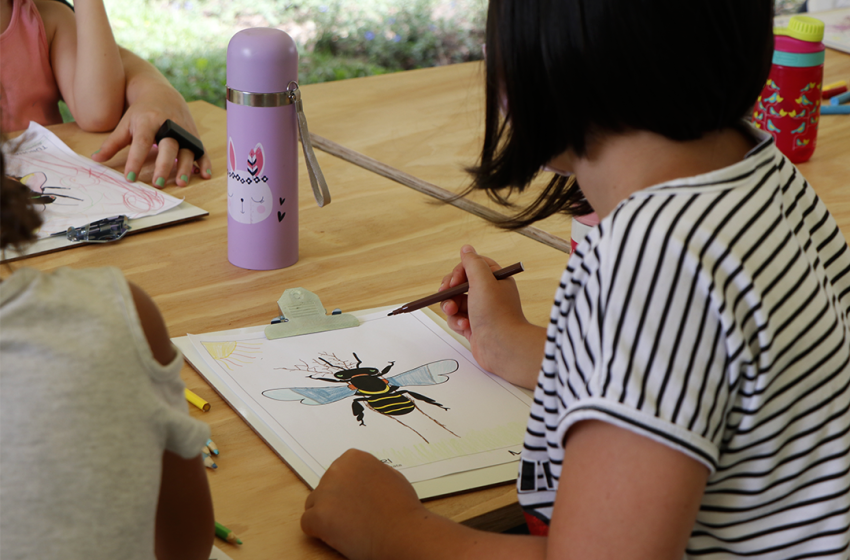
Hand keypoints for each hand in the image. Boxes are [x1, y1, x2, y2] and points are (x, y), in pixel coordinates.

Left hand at [91, 85, 211, 187]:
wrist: (161, 93)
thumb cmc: (141, 112)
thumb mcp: (125, 124)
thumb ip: (112, 143)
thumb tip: (95, 159)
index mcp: (148, 121)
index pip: (142, 142)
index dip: (136, 160)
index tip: (130, 177)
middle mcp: (169, 125)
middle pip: (168, 146)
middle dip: (163, 165)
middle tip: (157, 183)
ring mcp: (184, 130)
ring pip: (186, 150)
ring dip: (184, 167)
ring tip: (180, 182)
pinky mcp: (194, 135)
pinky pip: (201, 150)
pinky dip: (203, 162)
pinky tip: (203, 174)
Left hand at [302, 449, 425, 559]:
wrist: (401, 532)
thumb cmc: (402, 508)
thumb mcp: (391, 476)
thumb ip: (370, 473)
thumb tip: (361, 479)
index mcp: (353, 458)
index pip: (337, 473)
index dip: (346, 490)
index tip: (356, 500)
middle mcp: (335, 470)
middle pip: (324, 488)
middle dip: (335, 502)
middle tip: (354, 516)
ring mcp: (325, 492)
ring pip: (313, 504)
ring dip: (326, 516)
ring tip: (349, 527)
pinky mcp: (318, 515)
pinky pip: (307, 523)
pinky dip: (319, 531)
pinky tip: (339, 535)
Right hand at [439, 245, 544, 387]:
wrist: (502, 347)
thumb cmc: (496, 314)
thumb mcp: (483, 281)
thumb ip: (472, 263)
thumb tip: (466, 249)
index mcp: (495, 280)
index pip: (472, 267)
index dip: (459, 272)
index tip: (454, 281)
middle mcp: (489, 294)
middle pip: (460, 284)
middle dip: (450, 290)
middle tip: (446, 294)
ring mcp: (480, 311)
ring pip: (455, 302)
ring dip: (451, 307)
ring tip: (454, 312)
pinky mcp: (474, 326)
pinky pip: (456, 319)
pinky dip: (456, 322)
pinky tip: (465, 326)